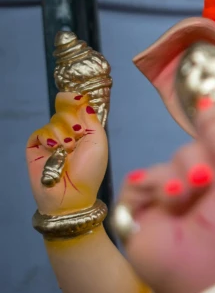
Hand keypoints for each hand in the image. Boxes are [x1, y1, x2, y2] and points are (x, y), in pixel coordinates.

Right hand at [26, 92, 107, 214]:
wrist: (72, 194)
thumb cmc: (89, 171)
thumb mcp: (99, 142)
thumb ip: (92, 120)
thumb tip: (84, 102)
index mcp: (84, 131)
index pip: (77, 107)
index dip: (76, 100)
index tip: (79, 98)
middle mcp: (67, 133)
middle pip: (66, 110)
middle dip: (73, 121)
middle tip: (77, 136)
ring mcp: (51, 139)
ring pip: (54, 120)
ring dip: (64, 134)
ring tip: (68, 150)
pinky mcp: (36, 146)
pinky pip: (41, 130)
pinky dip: (49, 138)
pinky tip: (55, 149)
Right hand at [118, 100, 214, 292]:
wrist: (205, 278)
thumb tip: (208, 102)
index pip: (214, 144)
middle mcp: (193, 186)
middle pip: (189, 149)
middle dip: (199, 164)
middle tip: (206, 186)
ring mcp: (164, 198)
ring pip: (166, 163)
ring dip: (179, 179)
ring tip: (187, 202)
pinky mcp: (137, 210)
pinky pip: (139, 180)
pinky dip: (154, 187)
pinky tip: (169, 202)